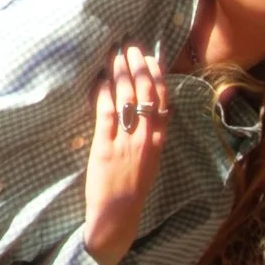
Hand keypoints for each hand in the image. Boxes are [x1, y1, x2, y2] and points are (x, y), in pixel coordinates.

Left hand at [83, 45, 169, 264]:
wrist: (117, 218)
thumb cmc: (131, 191)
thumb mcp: (149, 163)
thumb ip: (151, 138)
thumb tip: (152, 112)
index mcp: (157, 143)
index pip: (162, 103)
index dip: (157, 77)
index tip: (152, 58)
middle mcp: (145, 140)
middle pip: (145, 95)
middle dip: (138, 67)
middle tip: (130, 47)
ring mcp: (126, 143)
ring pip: (127, 100)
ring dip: (121, 73)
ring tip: (115, 55)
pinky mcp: (105, 148)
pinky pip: (106, 115)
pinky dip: (104, 94)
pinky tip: (101, 79)